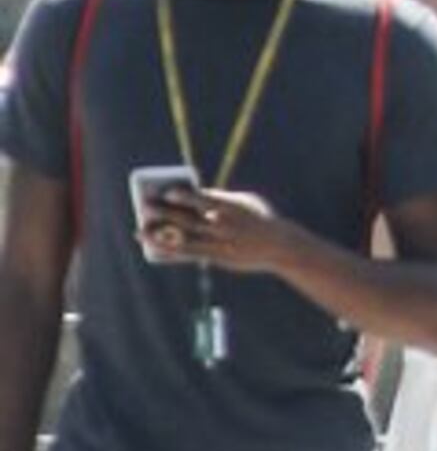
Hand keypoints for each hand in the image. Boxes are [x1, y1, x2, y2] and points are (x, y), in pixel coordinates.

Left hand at [142, 186, 302, 277]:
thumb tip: (193, 193)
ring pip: (186, 238)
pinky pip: (190, 253)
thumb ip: (222, 196)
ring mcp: (221, 243)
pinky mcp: (219, 257)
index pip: (205, 200)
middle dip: (165, 213)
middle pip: (190, 219)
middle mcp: (224, 226)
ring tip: (140, 230)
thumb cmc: (260, 219)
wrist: (282, 247)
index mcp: (232, 208)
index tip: (168, 192)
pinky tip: (155, 246)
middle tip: (145, 207)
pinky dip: (170, 249)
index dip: (185, 196)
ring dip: (160, 234)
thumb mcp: (247, 202)